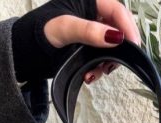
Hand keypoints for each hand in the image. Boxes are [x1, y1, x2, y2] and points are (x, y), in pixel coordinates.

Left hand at [12, 0, 140, 84]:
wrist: (27, 52)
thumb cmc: (41, 32)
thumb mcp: (65, 28)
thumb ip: (89, 32)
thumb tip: (116, 37)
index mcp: (90, 1)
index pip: (117, 10)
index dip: (128, 28)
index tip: (133, 47)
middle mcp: (94, 15)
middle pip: (118, 30)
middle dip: (117, 50)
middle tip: (111, 65)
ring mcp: (93, 33)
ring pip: (112, 47)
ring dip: (106, 63)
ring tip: (95, 73)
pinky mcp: (89, 48)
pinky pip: (102, 58)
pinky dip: (98, 69)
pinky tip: (89, 76)